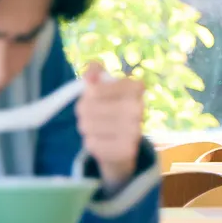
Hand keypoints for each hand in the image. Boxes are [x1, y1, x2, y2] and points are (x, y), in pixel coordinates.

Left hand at [75, 63, 145, 184]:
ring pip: (88, 125)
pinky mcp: (127, 150)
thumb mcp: (103, 87)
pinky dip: (91, 142)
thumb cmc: (110, 109)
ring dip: (85, 127)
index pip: (95, 89)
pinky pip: (92, 143)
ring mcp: (134, 131)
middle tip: (89, 114)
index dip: (88, 93)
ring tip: (94, 127)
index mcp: (135, 87)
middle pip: (87, 106)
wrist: (123, 145)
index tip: (92, 94)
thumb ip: (94, 74)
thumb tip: (91, 72)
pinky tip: (101, 141)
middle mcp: (138, 107)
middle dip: (83, 111)